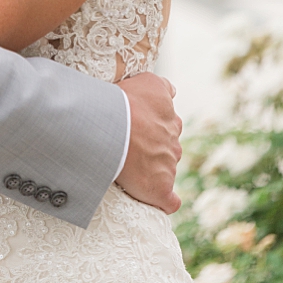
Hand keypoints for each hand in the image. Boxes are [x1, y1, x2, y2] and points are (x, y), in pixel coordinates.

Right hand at [116, 72, 182, 213]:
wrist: (109, 127)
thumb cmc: (118, 101)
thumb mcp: (145, 81)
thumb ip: (161, 85)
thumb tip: (173, 89)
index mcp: (168, 112)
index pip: (166, 117)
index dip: (151, 122)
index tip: (134, 124)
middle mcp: (172, 136)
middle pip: (166, 142)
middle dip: (150, 144)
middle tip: (124, 143)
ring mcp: (168, 163)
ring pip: (164, 167)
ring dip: (151, 168)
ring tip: (124, 166)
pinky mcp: (160, 187)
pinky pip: (168, 200)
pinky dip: (162, 199)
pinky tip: (151, 197)